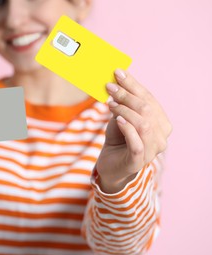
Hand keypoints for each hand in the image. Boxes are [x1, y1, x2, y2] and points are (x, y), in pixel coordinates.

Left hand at [96, 69, 171, 192]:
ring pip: (144, 124)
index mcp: (161, 122)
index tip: (118, 72)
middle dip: (127, 95)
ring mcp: (152, 150)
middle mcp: (161, 136)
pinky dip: (128, 129)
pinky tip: (118, 120)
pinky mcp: (138, 161)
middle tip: (110, 87)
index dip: (133, 85)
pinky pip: (137, 143)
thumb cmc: (118, 138)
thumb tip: (116, 82)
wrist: (111, 165)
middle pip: (147, 110)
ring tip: (110, 104)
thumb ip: (123, 103)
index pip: (149, 99)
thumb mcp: (120, 117)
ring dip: (125, 110)